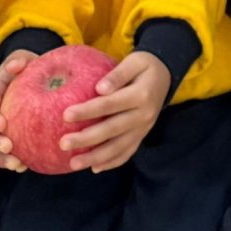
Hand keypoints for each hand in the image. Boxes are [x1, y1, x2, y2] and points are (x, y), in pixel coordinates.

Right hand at [0, 50, 37, 171]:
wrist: (32, 78)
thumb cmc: (28, 68)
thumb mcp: (23, 58)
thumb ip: (19, 60)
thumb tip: (16, 65)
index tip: (2, 125)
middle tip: (8, 148)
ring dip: (0, 158)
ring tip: (17, 164)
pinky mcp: (6, 138)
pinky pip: (3, 154)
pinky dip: (10, 162)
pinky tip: (25, 167)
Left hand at [59, 51, 169, 172]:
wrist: (167, 76)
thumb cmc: (145, 66)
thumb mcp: (134, 61)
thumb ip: (118, 74)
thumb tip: (100, 88)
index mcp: (141, 95)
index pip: (110, 105)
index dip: (88, 111)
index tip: (65, 115)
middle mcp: (144, 115)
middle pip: (112, 130)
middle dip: (86, 139)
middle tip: (63, 144)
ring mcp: (144, 128)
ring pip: (119, 147)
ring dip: (96, 157)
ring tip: (74, 164)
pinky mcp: (143, 135)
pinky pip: (128, 152)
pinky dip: (112, 162)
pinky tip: (95, 168)